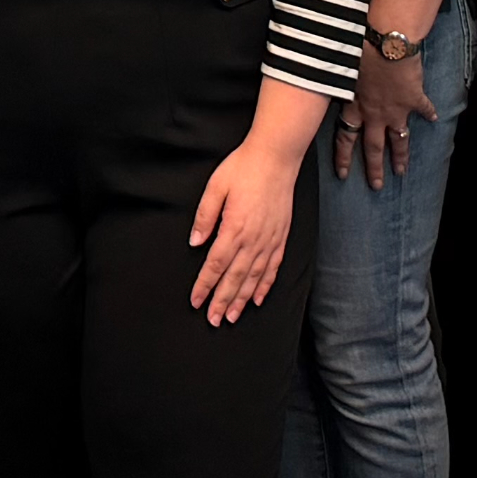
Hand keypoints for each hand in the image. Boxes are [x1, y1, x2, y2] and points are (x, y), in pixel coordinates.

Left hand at [186, 135, 299, 323]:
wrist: (276, 157)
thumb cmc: (244, 168)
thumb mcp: (216, 187)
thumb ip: (204, 216)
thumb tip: (195, 242)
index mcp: (234, 228)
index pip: (215, 265)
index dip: (205, 286)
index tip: (196, 301)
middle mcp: (253, 240)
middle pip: (234, 278)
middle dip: (222, 301)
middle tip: (213, 320)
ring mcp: (269, 240)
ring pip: (253, 278)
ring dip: (242, 300)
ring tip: (232, 317)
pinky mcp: (281, 237)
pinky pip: (273, 268)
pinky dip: (265, 285)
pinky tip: (258, 298)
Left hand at [334, 43, 433, 187]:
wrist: (389, 43)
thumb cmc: (361, 48)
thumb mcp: (342, 65)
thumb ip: (336, 77)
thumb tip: (317, 73)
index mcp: (355, 105)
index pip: (345, 137)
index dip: (344, 157)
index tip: (343, 174)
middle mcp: (375, 113)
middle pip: (373, 147)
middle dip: (374, 168)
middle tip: (377, 185)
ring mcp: (396, 109)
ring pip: (398, 139)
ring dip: (400, 155)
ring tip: (401, 170)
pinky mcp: (414, 99)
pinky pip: (424, 109)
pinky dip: (430, 113)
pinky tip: (434, 119)